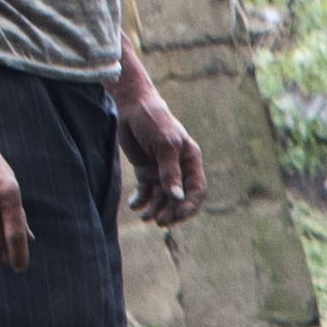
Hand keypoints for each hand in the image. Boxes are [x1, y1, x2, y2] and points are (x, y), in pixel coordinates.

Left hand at [116, 80, 204, 228]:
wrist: (129, 105)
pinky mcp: (145, 170)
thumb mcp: (164, 145)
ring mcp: (161, 170)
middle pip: (179, 198)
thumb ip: (170, 172)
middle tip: (159, 220)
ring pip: (162, 198)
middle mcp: (178, 168)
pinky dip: (141, 201)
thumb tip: (177, 198)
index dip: (189, 205)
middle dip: (171, 211)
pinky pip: (146, 191)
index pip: (196, 190)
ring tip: (145, 217)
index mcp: (190, 161)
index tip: (177, 215)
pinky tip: (134, 206)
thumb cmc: (152, 120)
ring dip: (155, 209)